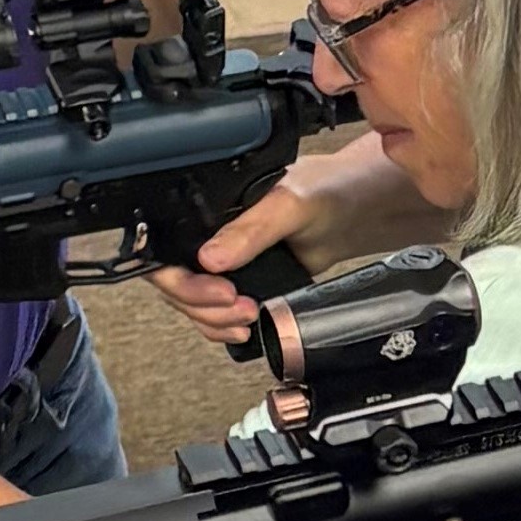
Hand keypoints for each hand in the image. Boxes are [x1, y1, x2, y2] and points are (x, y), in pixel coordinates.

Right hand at [146, 128, 435, 347]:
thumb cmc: (324, 190)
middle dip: (202, 305)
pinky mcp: (242, 283)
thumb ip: (250, 230)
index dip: (182, 279)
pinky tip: (242, 331)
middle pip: (175, 285)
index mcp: (205, 210)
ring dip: (213, 321)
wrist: (355, 211)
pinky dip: (223, 327)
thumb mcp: (286, 204)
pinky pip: (216, 313)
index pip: (165, 250)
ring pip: (193, 304)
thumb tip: (210, 258)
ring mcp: (223, 263)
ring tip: (246, 320)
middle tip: (238, 307)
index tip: (217, 290)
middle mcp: (207, 236)